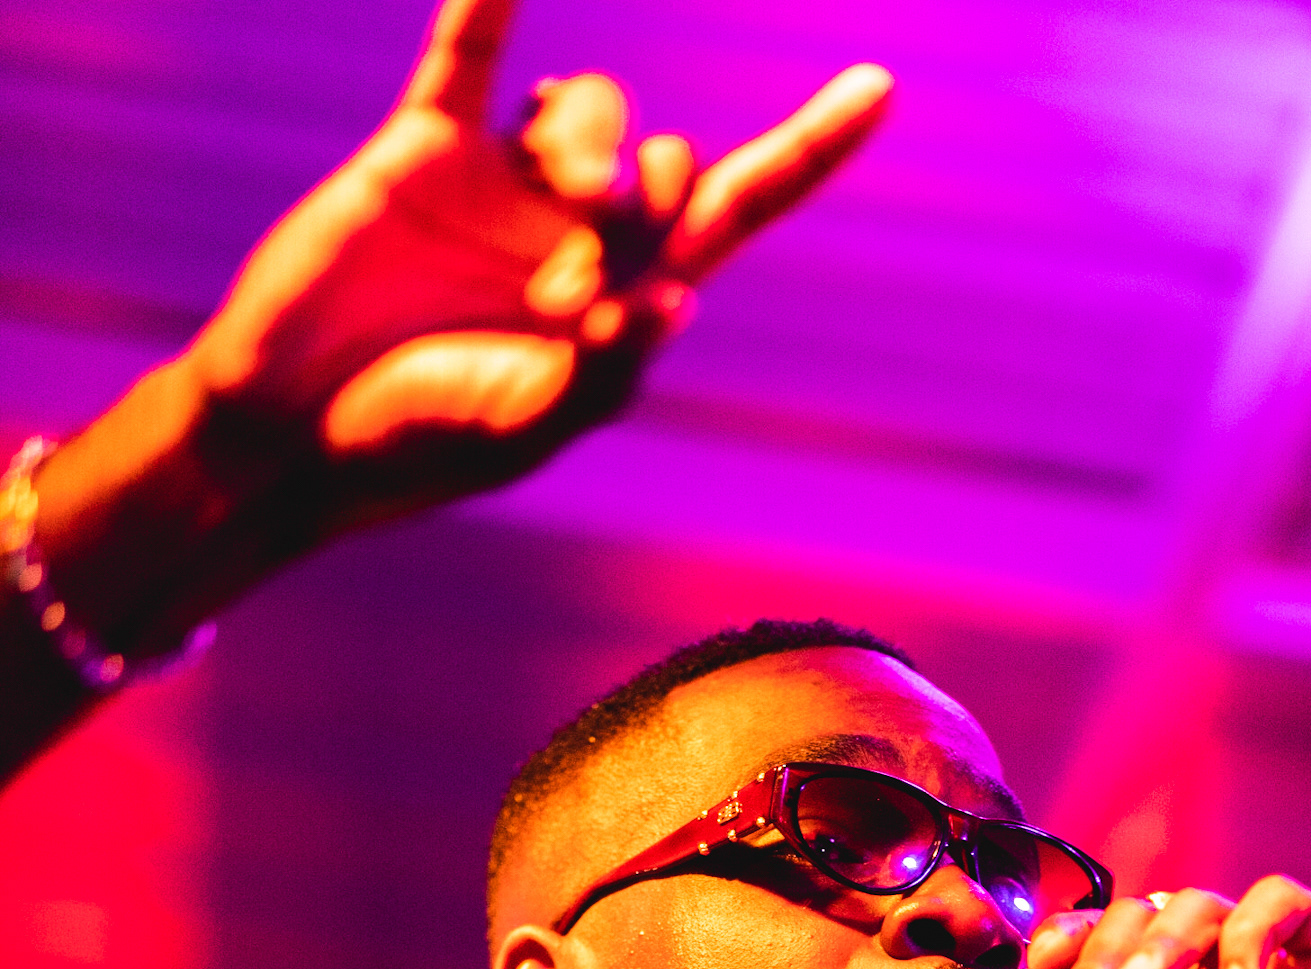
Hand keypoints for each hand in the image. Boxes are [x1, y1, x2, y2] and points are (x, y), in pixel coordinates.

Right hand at [183, 0, 889, 532]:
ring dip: (586, 154)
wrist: (294, 432)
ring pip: (595, 107)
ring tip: (539, 241)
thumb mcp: (526, 429)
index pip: (740, 206)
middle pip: (669, 160)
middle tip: (567, 304)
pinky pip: (469, 54)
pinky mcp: (425, 149)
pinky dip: (489, 0)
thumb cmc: (417, 446)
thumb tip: (681, 298)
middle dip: (640, 213)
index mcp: (627, 301)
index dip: (809, 148)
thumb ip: (606, 370)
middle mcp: (579, 235)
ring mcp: (505, 185)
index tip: (880, 85)